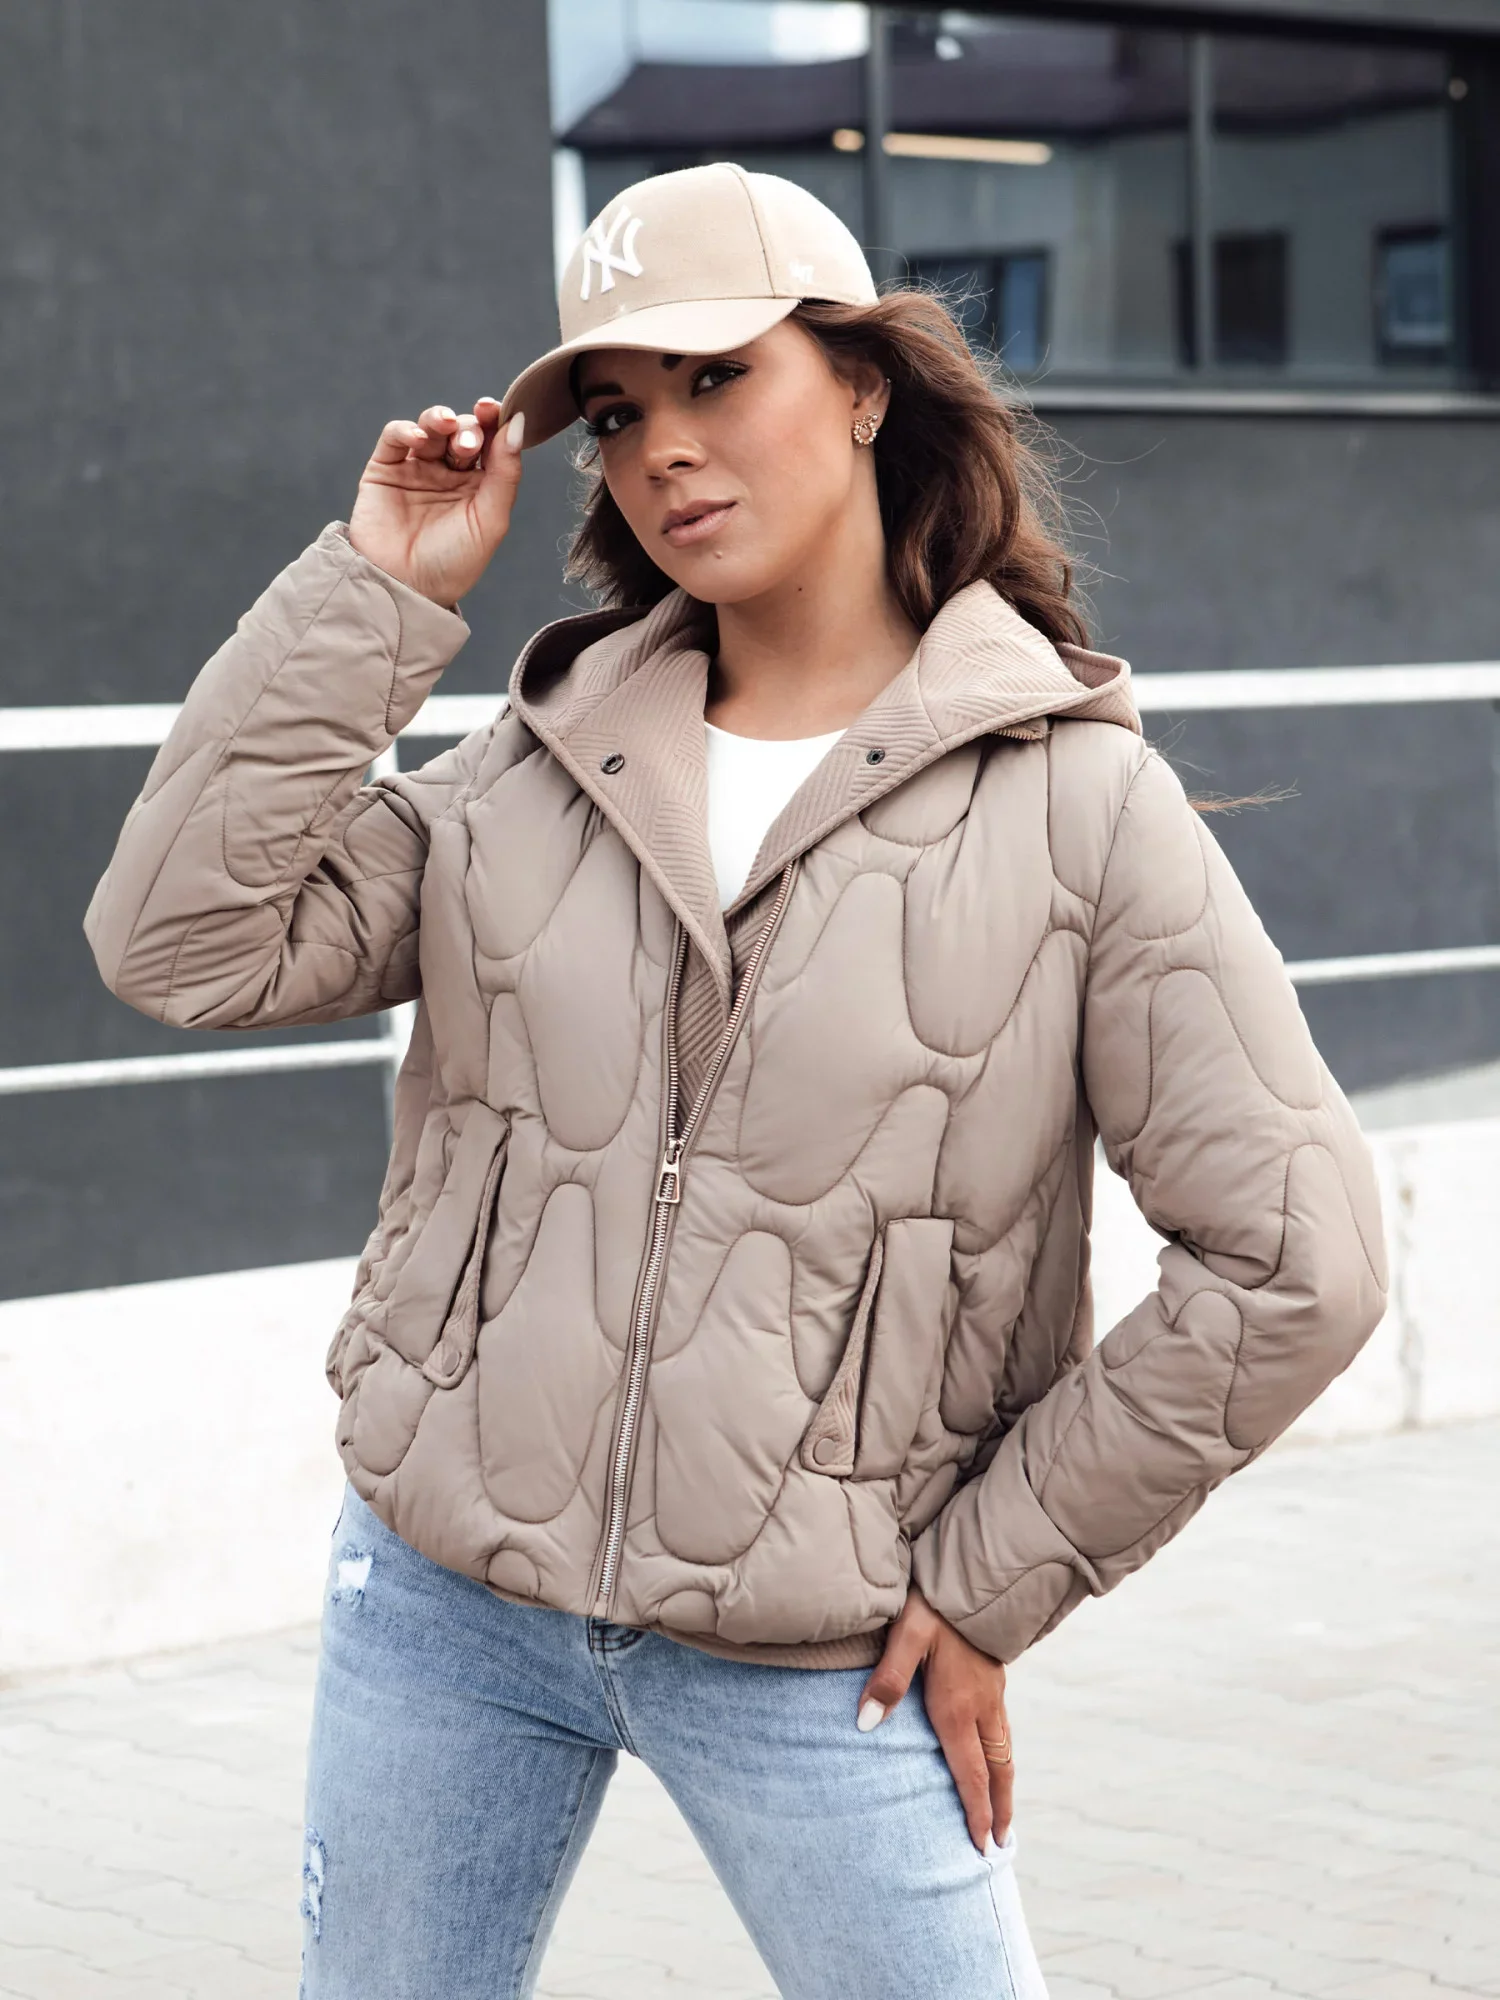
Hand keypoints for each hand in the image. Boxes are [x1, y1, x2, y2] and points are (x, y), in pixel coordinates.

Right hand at [347, 398, 524, 607]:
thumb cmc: (452, 564)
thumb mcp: (490, 521)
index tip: (495, 409)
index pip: (490, 442)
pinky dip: (406, 429)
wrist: (404, 589)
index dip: (493, 420)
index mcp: (479, 485)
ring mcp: (416, 469)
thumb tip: (518, 423)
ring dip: (440, 419)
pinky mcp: (384, 470)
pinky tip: (417, 437)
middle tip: (468, 444)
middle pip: (462, 431)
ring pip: (431, 427)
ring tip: (447, 426)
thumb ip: (506, 473)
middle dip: (469, 429)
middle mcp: (448, 473)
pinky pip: (395, 437)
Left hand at [856, 1583, 1013, 1852]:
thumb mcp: (906, 1635)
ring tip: (1004, 1814)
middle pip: (997, 1771)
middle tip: (1000, 1845)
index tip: (980, 1847)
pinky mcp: (994, 1679)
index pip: (969, 1773)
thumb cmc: (934, 1605)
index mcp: (958, 1706)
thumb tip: (865, 1724)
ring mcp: (992, 1694)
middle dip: (998, 1810)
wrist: (975, 1576)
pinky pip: (1003, 1732)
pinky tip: (996, 1758)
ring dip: (1005, 1787)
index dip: (975, 1812)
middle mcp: (981, 1707)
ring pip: (1004, 1752)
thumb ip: (888, 1679)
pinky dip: (1004, 1759)